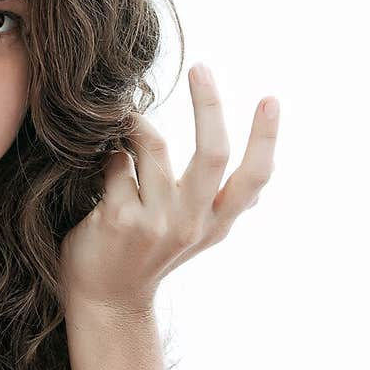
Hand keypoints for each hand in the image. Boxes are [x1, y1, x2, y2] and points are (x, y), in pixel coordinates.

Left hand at [58, 64, 278, 316]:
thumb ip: (219, 210)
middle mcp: (192, 224)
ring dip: (135, 128)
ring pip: (153, 147)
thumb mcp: (194, 239)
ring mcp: (155, 224)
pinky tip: (98, 171)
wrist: (105, 301)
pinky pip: (114, 162)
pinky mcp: (118, 220)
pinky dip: (106, 157)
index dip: (265, 138)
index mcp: (215, 224)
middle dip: (210, 105)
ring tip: (123, 130)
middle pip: (213, 155)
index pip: (253, 179)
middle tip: (201, 68)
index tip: (270, 99)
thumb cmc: (147, 257)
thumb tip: (259, 192)